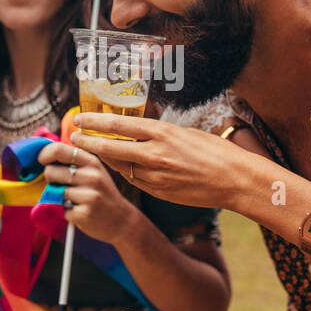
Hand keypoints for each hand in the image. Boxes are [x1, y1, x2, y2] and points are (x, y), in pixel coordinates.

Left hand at [36, 139, 142, 246]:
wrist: (122, 220)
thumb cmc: (101, 194)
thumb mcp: (93, 171)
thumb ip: (73, 162)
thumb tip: (42, 154)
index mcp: (92, 161)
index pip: (59, 149)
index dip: (44, 154)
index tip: (42, 161)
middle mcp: (92, 176)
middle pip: (50, 171)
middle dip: (50, 179)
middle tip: (62, 185)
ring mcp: (89, 195)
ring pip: (54, 192)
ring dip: (59, 197)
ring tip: (75, 200)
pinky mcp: (84, 214)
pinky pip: (60, 209)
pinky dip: (66, 212)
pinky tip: (79, 211)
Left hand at [69, 113, 250, 209]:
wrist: (235, 180)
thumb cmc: (217, 152)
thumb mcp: (185, 133)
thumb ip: (160, 133)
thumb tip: (141, 131)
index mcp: (162, 132)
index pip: (119, 125)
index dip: (95, 122)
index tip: (80, 119)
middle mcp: (154, 154)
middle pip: (110, 147)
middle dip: (88, 142)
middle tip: (74, 137)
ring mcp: (155, 175)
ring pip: (120, 166)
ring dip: (105, 158)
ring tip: (92, 151)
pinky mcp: (159, 191)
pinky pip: (135, 180)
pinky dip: (124, 171)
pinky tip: (119, 166)